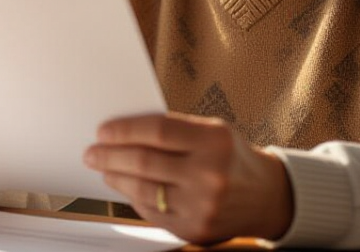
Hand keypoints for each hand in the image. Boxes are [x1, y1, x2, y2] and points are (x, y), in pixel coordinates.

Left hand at [83, 112, 292, 243]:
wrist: (266, 197)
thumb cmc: (232, 157)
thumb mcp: (213, 131)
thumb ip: (174, 130)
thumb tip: (124, 132)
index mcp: (214, 141)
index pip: (157, 131)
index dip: (124, 130)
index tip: (103, 131)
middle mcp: (209, 174)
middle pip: (144, 162)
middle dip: (109, 156)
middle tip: (92, 152)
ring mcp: (201, 205)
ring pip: (142, 190)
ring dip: (115, 178)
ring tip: (105, 169)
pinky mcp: (194, 229)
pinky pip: (151, 212)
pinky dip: (133, 198)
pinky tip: (126, 188)